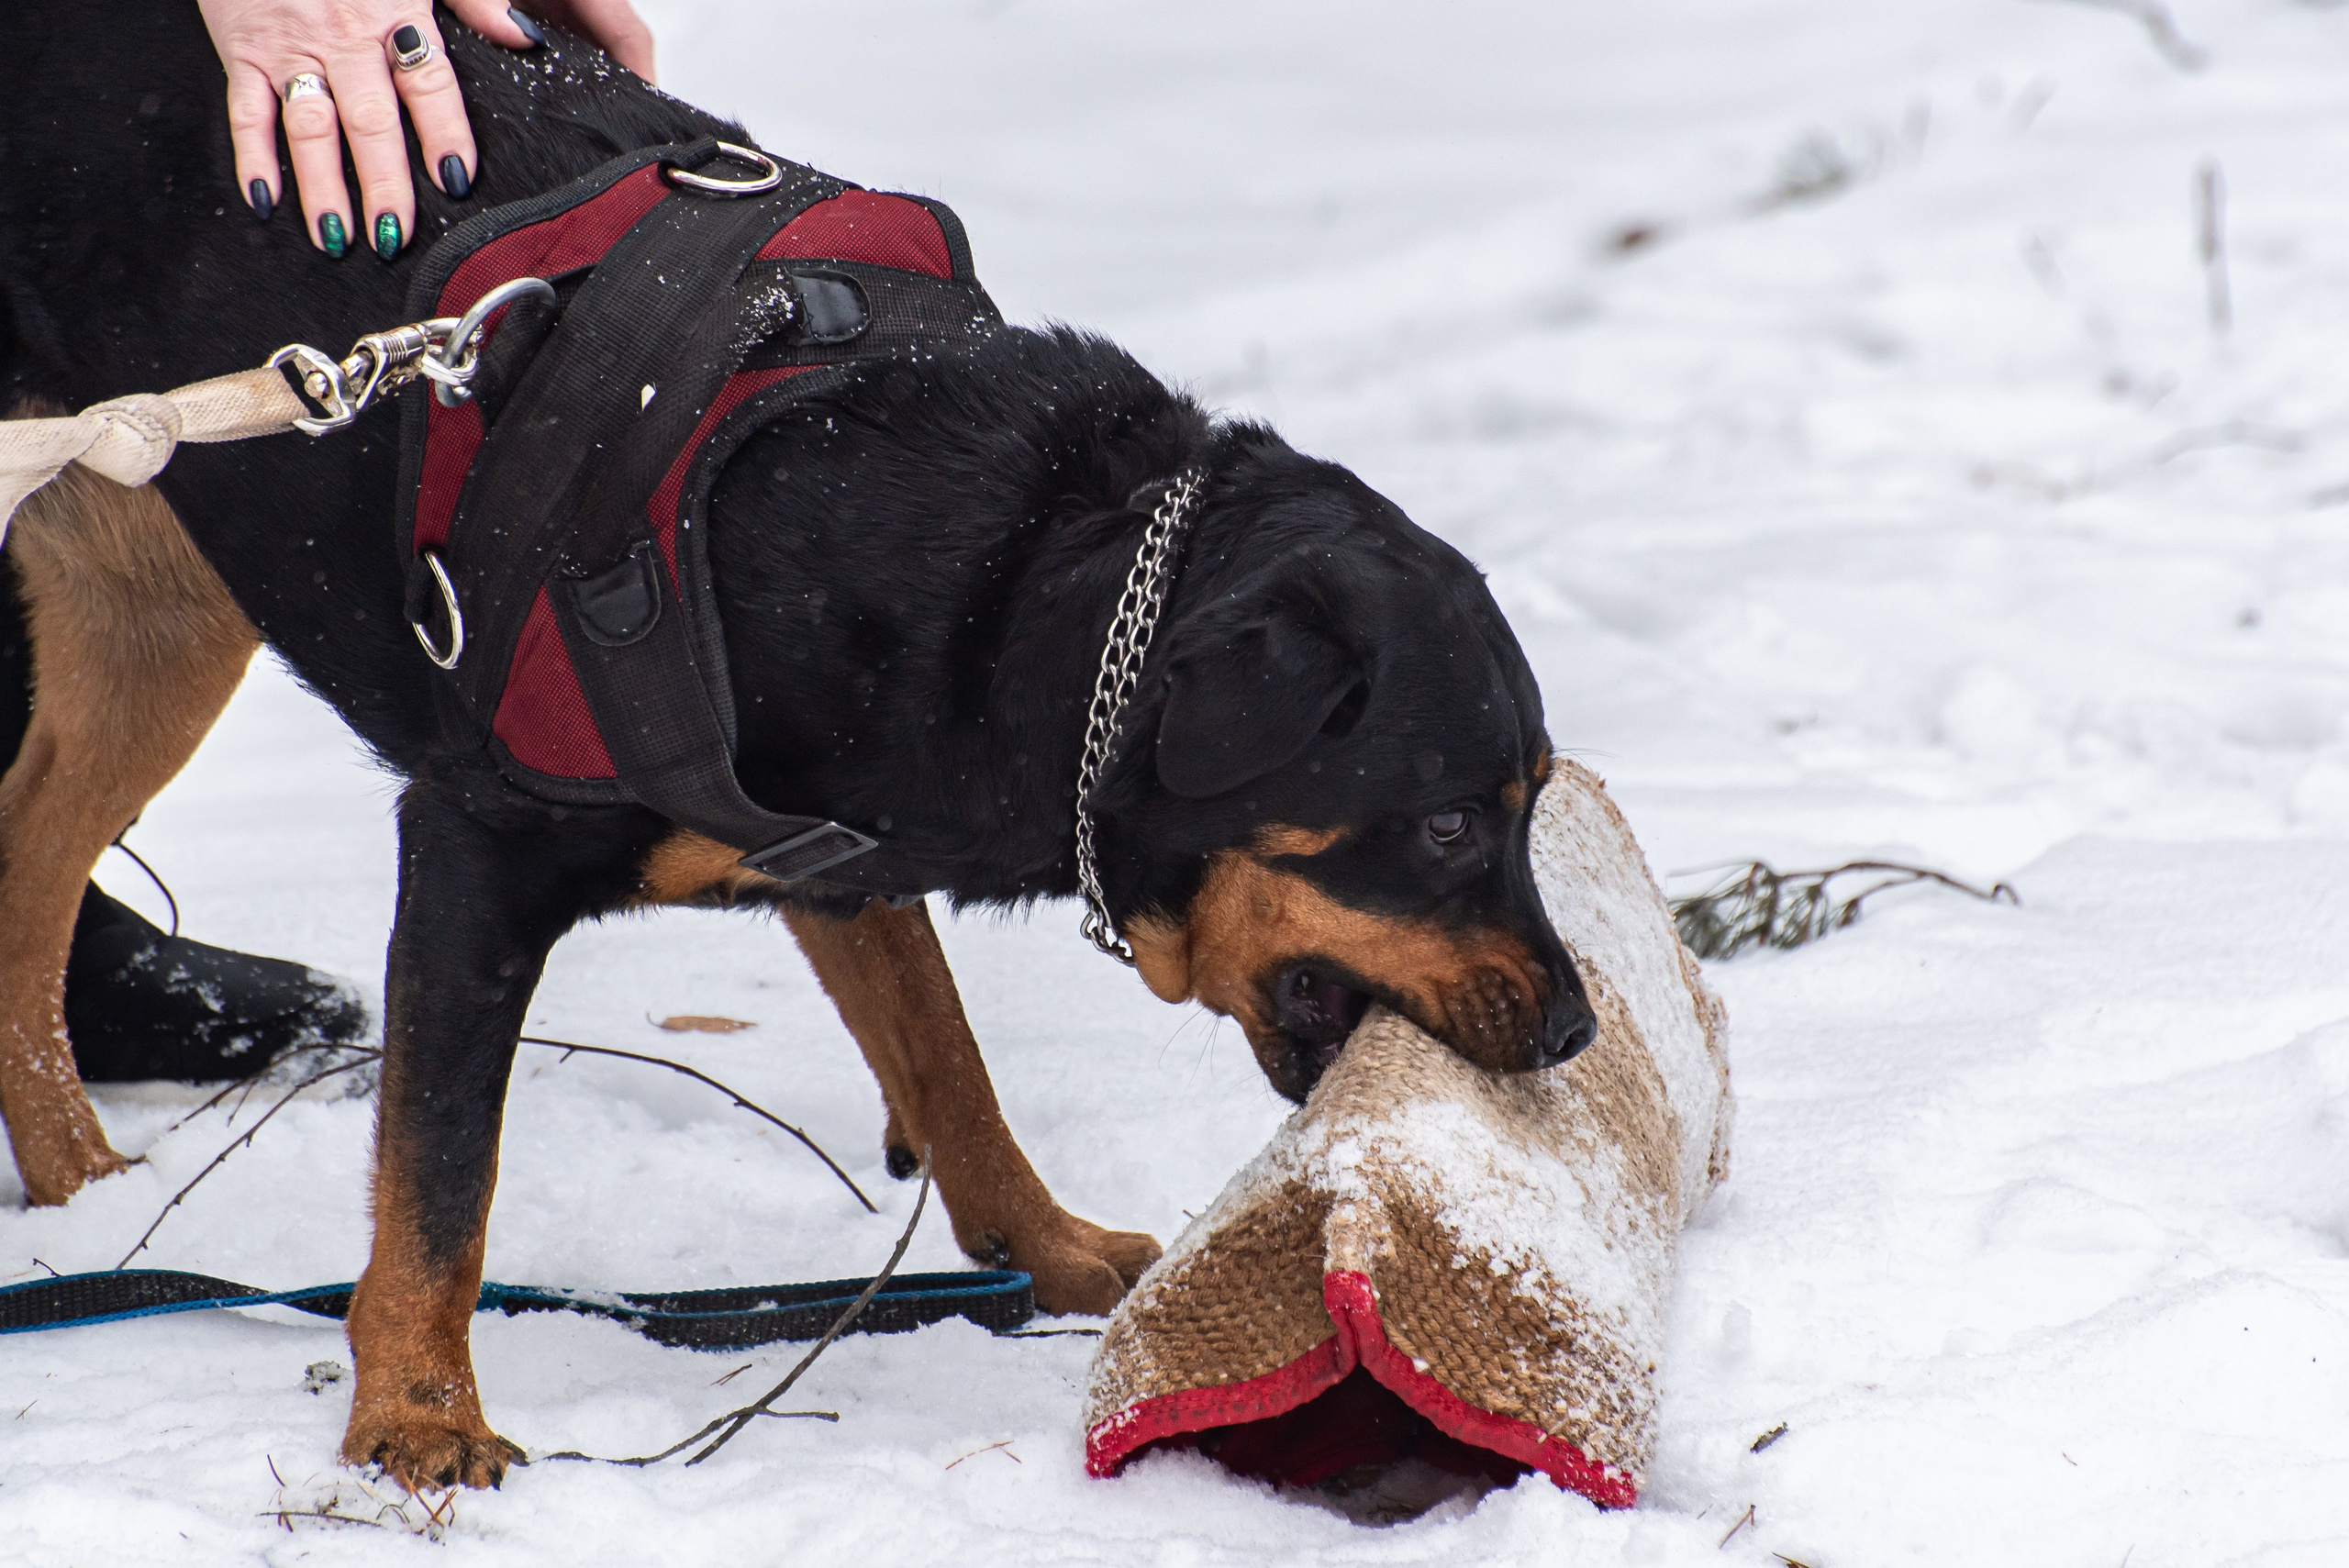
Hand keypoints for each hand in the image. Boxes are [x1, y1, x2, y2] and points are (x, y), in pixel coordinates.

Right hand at [197, 0, 657, 259]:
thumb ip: (473, 1)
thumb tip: (524, 38)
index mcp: (395, 14)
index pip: (428, 83)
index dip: (445, 134)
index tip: (456, 181)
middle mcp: (344, 36)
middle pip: (370, 120)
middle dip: (383, 183)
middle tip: (394, 236)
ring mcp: (292, 46)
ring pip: (309, 125)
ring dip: (322, 187)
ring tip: (337, 239)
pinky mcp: (243, 49)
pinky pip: (246, 110)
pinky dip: (251, 157)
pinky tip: (265, 200)